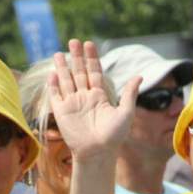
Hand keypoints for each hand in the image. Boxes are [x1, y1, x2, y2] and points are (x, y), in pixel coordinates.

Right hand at [48, 39, 140, 158]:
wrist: (98, 152)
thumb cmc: (114, 136)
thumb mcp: (126, 113)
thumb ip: (129, 94)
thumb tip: (139, 76)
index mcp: (99, 96)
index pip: (94, 72)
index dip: (92, 58)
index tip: (89, 43)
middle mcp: (85, 97)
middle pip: (79, 72)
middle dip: (77, 57)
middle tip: (74, 41)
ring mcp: (72, 104)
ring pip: (66, 81)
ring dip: (62, 68)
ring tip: (59, 53)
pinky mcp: (62, 113)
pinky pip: (56, 96)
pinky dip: (54, 85)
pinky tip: (53, 73)